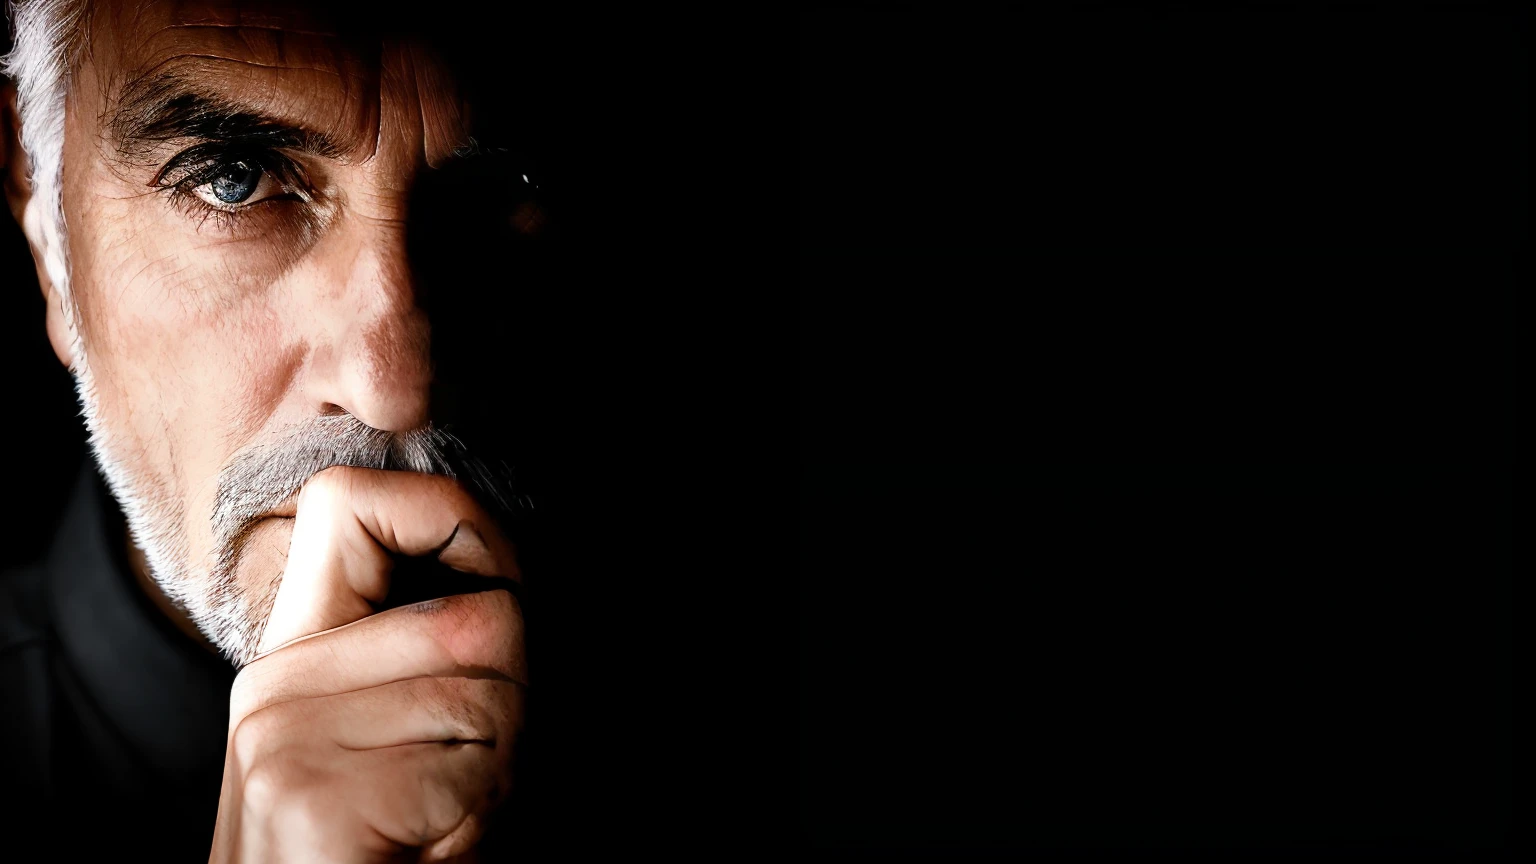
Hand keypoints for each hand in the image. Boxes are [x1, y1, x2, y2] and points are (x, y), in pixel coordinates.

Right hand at [208, 467, 525, 862]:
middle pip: (485, 615)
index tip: (492, 570)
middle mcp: (278, 682)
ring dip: (505, 765)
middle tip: (463, 775)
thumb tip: (502, 577)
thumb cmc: (385, 850)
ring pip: (497, 686)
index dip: (447, 513)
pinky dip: (486, 811)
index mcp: (295, 657)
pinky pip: (478, 760)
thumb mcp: (393, 736)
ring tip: (442, 819)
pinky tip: (430, 850)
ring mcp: (287, 734)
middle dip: (516, 698)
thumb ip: (418, 650)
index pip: (352, 502)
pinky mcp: (314, 790)